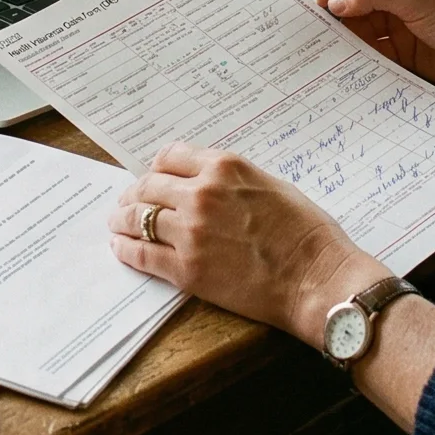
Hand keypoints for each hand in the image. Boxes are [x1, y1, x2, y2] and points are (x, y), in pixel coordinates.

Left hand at [110, 142, 389, 347]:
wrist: (316, 279)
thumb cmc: (307, 233)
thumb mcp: (271, 185)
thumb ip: (233, 180)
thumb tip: (207, 182)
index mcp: (225, 167)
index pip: (171, 156)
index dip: (158, 167)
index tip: (154, 177)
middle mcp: (201, 193)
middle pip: (149, 185)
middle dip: (136, 193)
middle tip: (129, 202)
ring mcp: (190, 232)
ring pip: (139, 218)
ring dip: (124, 219)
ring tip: (118, 223)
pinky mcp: (186, 269)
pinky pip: (142, 254)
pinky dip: (126, 249)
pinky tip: (121, 247)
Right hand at [316, 0, 434, 98]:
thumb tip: (336, 1)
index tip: (325, 5)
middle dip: (337, 13)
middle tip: (322, 34)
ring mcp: (398, 22)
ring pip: (359, 26)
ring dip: (346, 37)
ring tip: (333, 53)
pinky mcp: (402, 51)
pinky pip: (372, 51)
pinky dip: (359, 57)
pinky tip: (351, 66)